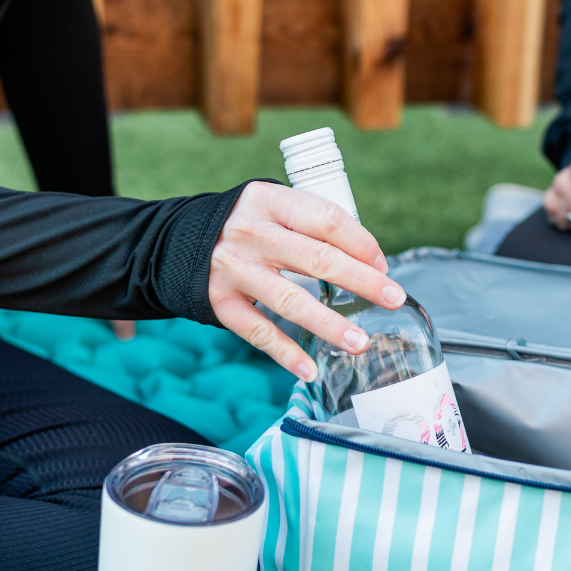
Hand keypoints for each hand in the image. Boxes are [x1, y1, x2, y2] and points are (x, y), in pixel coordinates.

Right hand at [208, 181, 405, 380]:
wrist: (176, 242)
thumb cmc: (247, 227)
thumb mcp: (273, 209)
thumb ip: (313, 226)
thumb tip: (369, 263)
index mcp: (269, 201)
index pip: (326, 219)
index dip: (361, 243)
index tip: (383, 266)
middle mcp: (250, 233)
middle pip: (317, 259)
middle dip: (362, 281)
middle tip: (393, 298)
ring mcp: (233, 269)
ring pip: (290, 301)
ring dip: (330, 324)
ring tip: (360, 342)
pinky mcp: (220, 302)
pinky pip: (259, 332)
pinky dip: (287, 354)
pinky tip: (311, 370)